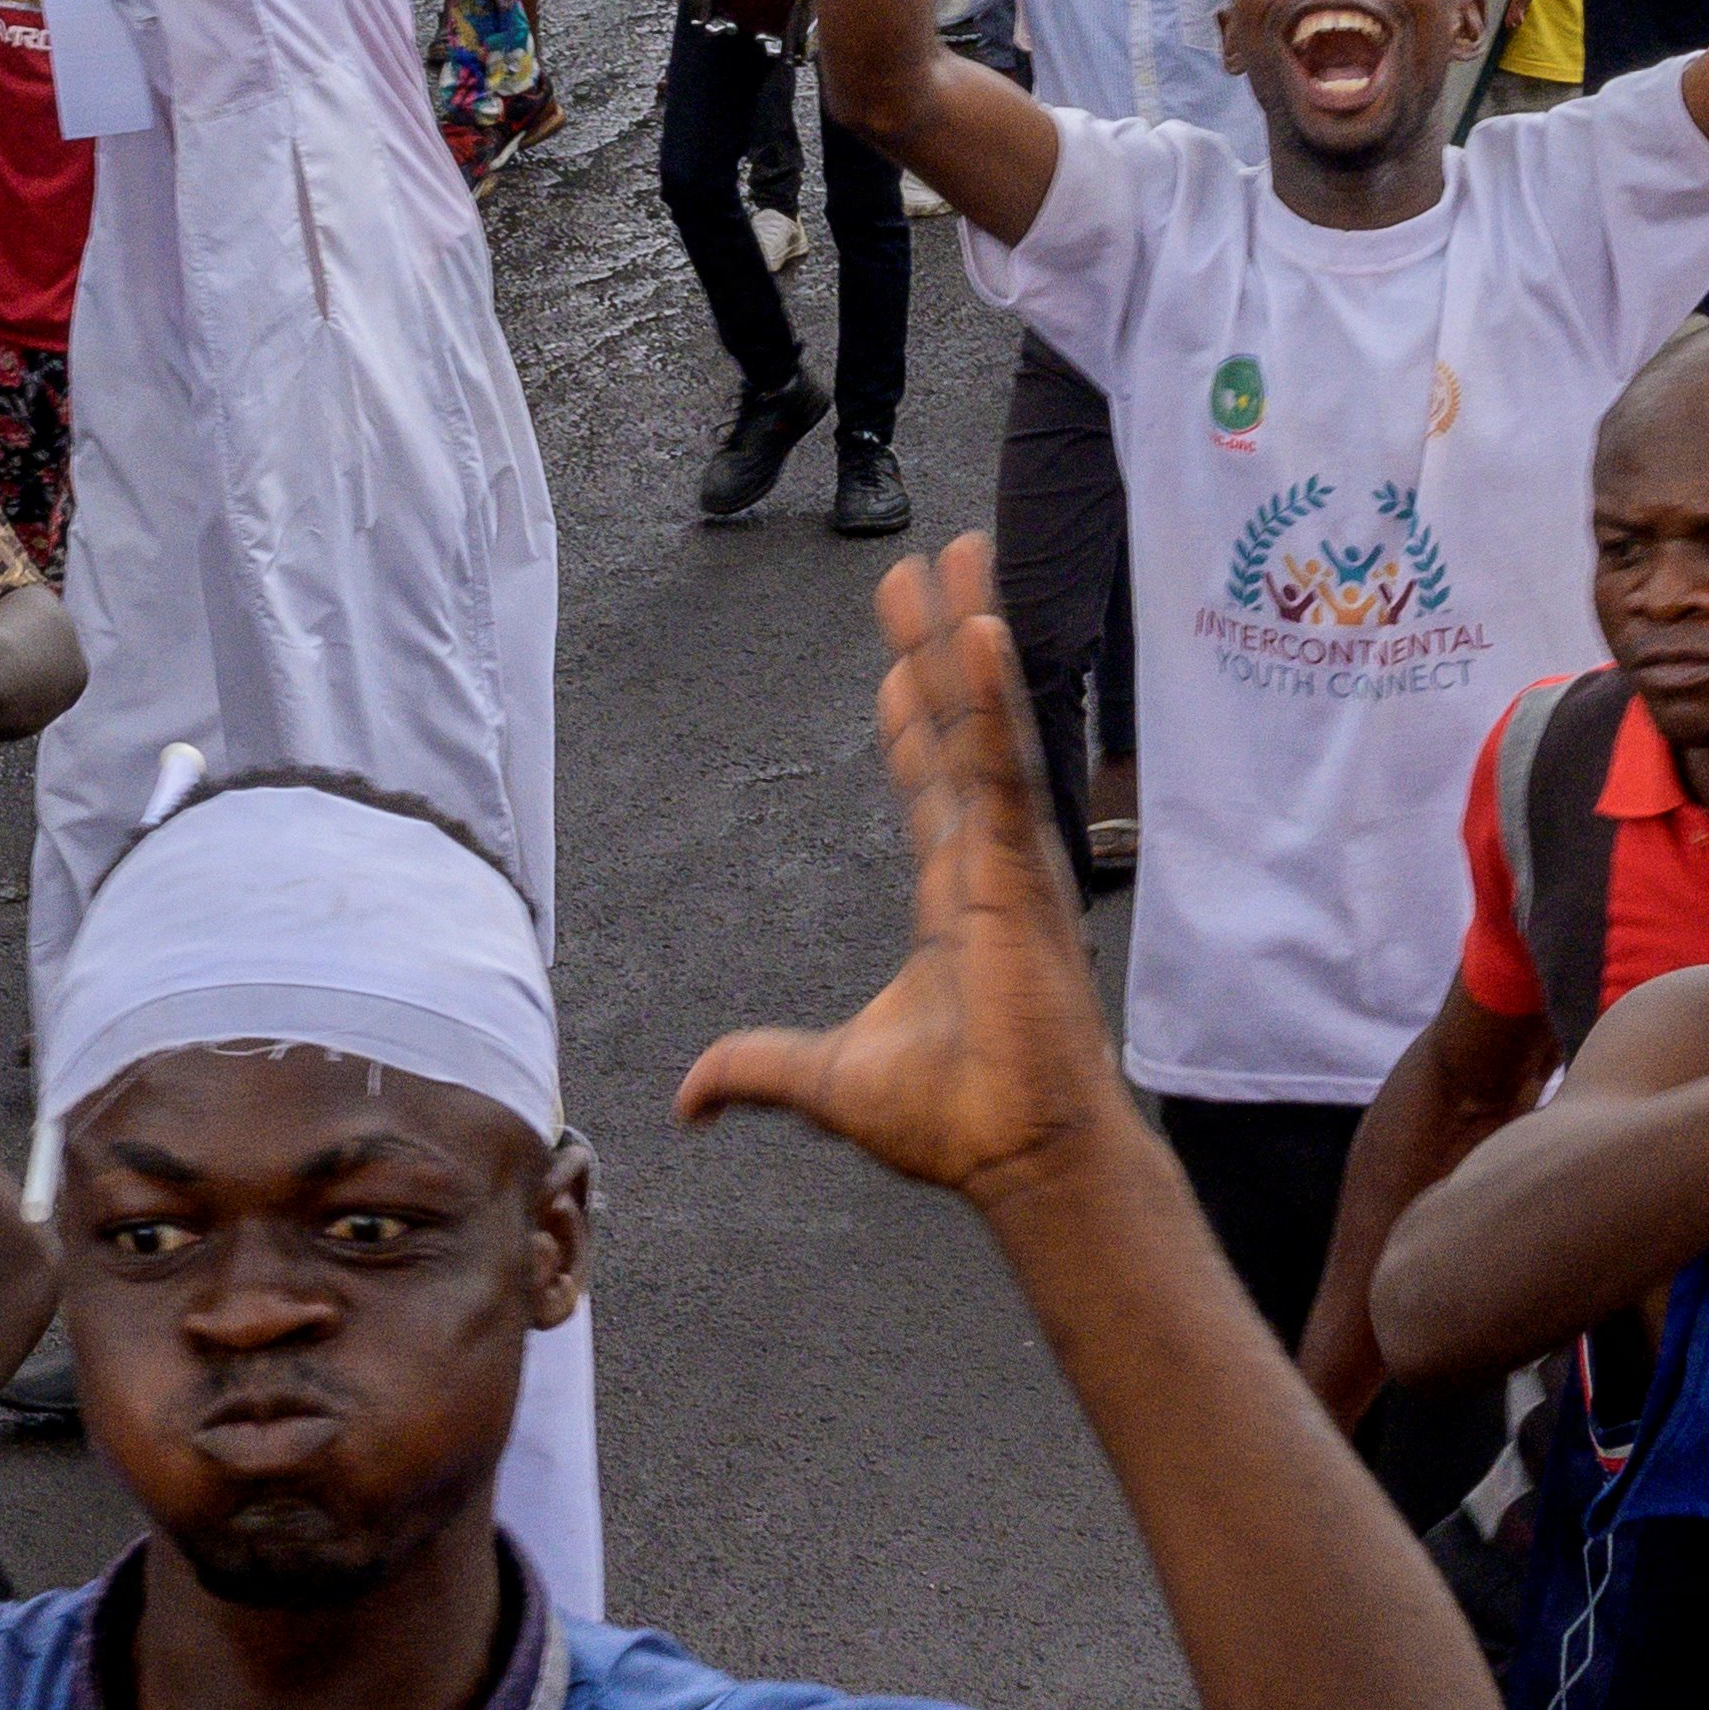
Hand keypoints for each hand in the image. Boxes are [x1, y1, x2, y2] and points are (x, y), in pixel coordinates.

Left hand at [677, 544, 1140, 1199]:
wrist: (1015, 1153)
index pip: (928, 785)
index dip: (912, 721)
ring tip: (954, 555)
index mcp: (953, 898)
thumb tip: (687, 1098)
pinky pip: (1004, 762)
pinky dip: (992, 694)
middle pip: (957, 726)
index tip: (898, 665)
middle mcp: (984, 861)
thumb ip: (758, 1068)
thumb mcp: (826, 1080)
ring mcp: (1008, 856)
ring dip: (965, 633)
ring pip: (981, 720)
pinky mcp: (1022, 866)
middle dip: (935, 645)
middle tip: (922, 566)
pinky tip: (980, 629)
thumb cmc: (952, 1119)